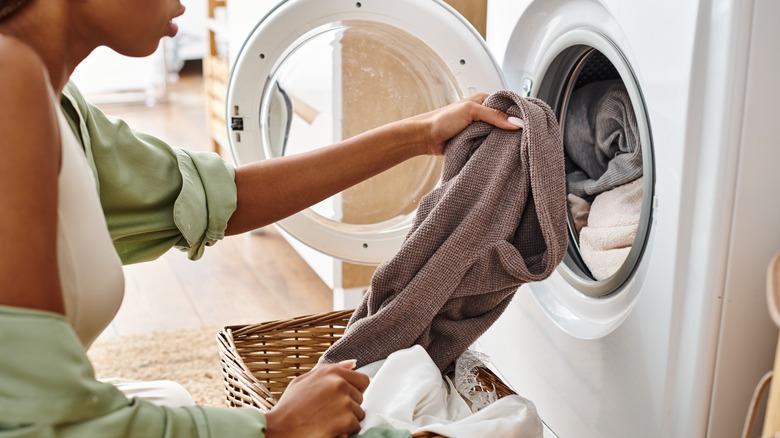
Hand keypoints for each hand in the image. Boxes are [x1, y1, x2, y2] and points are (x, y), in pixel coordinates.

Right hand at [264, 360, 368, 437]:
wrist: (280, 429)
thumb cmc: (289, 407)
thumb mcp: (304, 380)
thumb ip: (330, 370)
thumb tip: (352, 365)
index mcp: (331, 372)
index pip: (362, 380)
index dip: (354, 391)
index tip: (345, 398)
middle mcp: (339, 384)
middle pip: (360, 398)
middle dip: (349, 406)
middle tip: (330, 412)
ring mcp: (344, 401)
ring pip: (359, 413)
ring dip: (347, 419)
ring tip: (327, 420)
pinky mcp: (346, 420)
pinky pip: (355, 427)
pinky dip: (345, 431)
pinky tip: (329, 428)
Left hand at [409, 93, 523, 155]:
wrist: (424, 138)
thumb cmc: (441, 120)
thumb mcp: (470, 111)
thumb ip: (493, 115)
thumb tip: (515, 122)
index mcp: (484, 100)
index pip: (507, 105)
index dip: (518, 113)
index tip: (529, 123)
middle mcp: (483, 114)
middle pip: (505, 121)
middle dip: (512, 129)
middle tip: (524, 138)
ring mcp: (480, 129)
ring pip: (498, 135)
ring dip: (502, 141)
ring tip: (515, 147)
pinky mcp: (475, 142)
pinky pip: (489, 145)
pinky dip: (494, 149)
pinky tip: (501, 154)